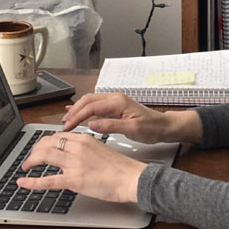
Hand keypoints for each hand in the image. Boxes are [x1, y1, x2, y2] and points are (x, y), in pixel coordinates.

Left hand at [17, 132, 145, 202]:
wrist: (131, 178)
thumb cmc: (122, 168)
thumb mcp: (102, 150)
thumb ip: (87, 150)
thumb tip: (76, 156)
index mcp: (85, 139)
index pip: (58, 136)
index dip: (46, 142)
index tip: (41, 147)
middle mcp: (77, 147)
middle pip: (47, 143)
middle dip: (35, 149)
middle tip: (31, 157)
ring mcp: (74, 163)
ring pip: (44, 156)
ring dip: (31, 160)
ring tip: (25, 166)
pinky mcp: (74, 180)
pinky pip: (48, 180)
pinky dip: (32, 182)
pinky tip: (23, 183)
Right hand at [61, 92, 202, 143]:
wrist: (164, 126)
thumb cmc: (152, 128)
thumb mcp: (132, 130)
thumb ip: (111, 126)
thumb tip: (92, 124)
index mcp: (118, 102)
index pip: (91, 106)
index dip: (77, 116)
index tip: (68, 126)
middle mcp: (115, 98)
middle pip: (88, 101)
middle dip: (74, 112)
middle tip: (64, 124)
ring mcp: (115, 102)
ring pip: (91, 102)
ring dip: (78, 110)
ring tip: (66, 120)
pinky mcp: (116, 107)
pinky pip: (96, 105)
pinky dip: (85, 109)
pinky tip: (76, 112)